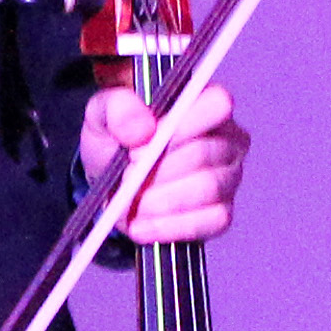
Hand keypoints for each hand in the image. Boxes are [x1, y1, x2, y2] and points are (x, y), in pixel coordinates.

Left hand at [84, 80, 248, 243]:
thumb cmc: (116, 139)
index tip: (140, 144)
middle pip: (204, 153)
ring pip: (207, 187)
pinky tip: (141, 224)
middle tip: (127, 175)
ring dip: (161, 198)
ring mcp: (229, 178)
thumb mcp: (102, 113)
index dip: (181, 125)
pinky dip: (168, 226)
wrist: (110, 182)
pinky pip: (208, 221)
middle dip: (158, 169)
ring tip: (130, 199)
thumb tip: (143, 129)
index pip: (218, 104)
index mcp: (205, 105)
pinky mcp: (222, 213)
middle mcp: (228, 139)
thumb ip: (117, 108)